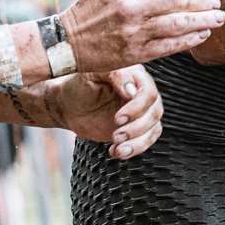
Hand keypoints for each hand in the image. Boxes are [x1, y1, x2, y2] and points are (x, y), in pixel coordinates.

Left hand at [46, 66, 163, 158]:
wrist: (69, 106)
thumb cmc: (79, 86)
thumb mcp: (92, 73)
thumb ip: (114, 75)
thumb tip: (132, 91)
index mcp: (134, 75)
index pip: (148, 92)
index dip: (137, 107)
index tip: (118, 118)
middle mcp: (142, 92)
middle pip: (154, 112)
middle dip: (136, 128)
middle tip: (116, 135)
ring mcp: (141, 111)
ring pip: (153, 128)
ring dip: (138, 142)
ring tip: (118, 149)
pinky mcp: (137, 128)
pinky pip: (146, 140)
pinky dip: (134, 149)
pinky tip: (116, 151)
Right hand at [60, 0, 224, 71]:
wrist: (67, 42)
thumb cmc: (90, 11)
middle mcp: (131, 8)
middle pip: (178, 1)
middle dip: (202, 2)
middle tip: (217, 3)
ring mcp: (135, 32)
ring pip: (178, 24)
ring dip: (203, 21)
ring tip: (218, 19)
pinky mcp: (137, 53)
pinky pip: (170, 46)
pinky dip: (189, 40)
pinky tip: (202, 35)